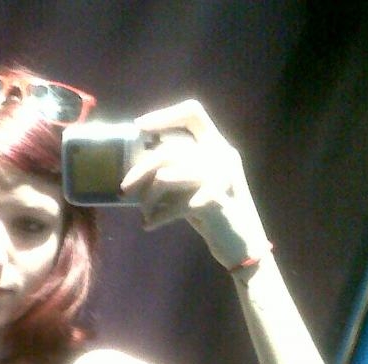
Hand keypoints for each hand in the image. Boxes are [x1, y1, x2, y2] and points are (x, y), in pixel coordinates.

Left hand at [120, 99, 270, 269]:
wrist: (242, 246)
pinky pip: (173, 206)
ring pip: (165, 176)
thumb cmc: (214, 216)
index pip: (193, 113)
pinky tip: (149, 225)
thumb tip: (139, 164)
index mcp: (218, 145)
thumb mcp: (197, 186)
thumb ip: (179, 170)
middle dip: (140, 169)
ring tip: (144, 212)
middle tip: (125, 188)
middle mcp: (221, 155)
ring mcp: (219, 177)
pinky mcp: (213, 201)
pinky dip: (157, 217)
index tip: (140, 126)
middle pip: (168, 150)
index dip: (165, 116)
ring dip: (147, 198)